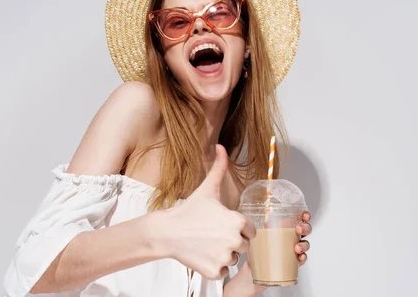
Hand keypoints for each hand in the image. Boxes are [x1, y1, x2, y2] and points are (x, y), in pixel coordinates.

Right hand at [164, 145, 255, 279]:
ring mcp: (224, 257)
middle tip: (214, 234)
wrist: (167, 232)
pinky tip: (204, 254)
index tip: (223, 224)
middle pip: (244, 245)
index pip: (250, 230)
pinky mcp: (215, 271)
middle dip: (232, 241)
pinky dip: (216, 266)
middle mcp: (234, 240)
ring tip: (208, 243)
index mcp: (237, 221)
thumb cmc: (188, 211)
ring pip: (235, 258)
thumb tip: (220, 146)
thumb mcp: (207, 188)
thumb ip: (218, 167)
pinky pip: (225, 271)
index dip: (238, 227)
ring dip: (225, 254)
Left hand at [224, 212, 312, 295]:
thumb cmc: (255, 250)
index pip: (296, 218)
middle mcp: (289, 238)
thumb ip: (254, 227)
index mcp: (282, 228)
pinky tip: (299, 258)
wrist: (252, 270)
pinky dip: (303, 258)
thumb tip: (251, 222)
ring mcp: (292, 249)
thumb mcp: (254, 236)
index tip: (304, 215)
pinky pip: (302, 259)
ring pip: (304, 244)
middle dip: (305, 228)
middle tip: (298, 229)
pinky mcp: (292, 262)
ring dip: (304, 244)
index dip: (304, 216)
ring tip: (297, 248)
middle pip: (304, 230)